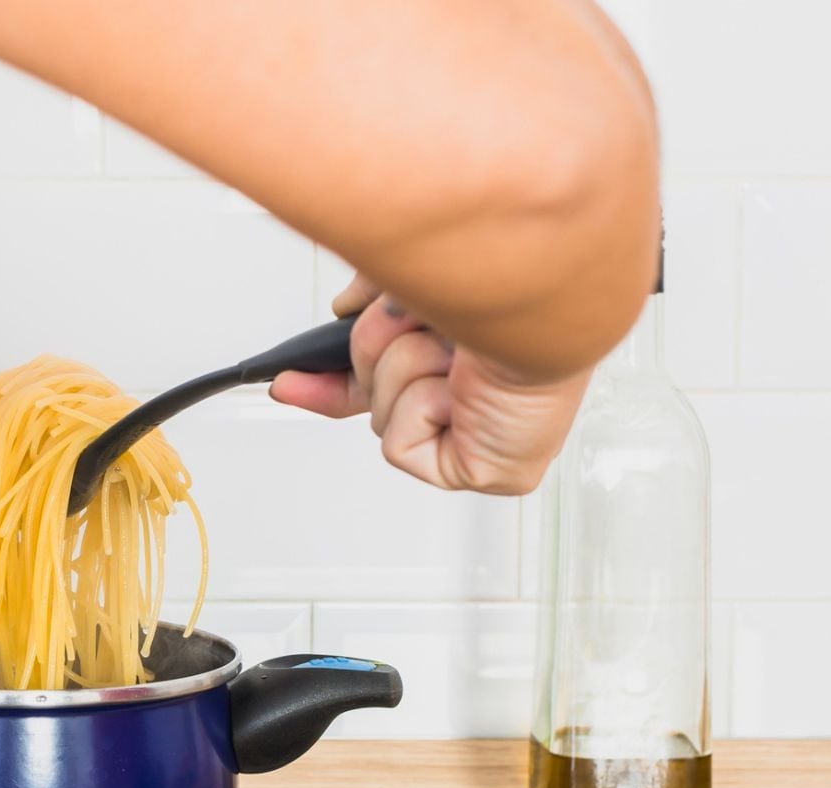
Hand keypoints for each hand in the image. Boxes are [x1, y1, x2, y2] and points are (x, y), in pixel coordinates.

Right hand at [269, 274, 591, 494]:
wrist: (539, 294)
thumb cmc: (504, 275)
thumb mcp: (411, 276)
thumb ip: (372, 290)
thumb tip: (344, 309)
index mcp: (469, 347)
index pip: (387, 378)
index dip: (333, 382)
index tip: (290, 380)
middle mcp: (479, 389)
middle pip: (373, 392)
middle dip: (379, 352)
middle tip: (420, 325)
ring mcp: (485, 434)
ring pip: (383, 414)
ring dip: (405, 371)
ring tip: (454, 350)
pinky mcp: (482, 469)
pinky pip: (400, 446)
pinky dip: (417, 407)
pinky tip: (460, 389)